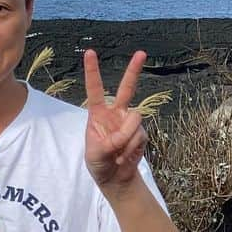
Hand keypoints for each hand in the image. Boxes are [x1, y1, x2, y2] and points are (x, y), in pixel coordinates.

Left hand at [83, 48, 146, 190]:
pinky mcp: (141, 133)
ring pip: (134, 119)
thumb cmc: (99, 163)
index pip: (95, 89)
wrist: (115, 178)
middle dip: (134, 70)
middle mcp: (116, 113)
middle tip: (141, 53)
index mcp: (98, 114)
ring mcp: (130, 122)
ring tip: (116, 154)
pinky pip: (139, 136)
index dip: (92, 71)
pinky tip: (125, 157)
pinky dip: (131, 149)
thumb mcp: (96, 153)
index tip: (90, 52)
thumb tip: (132, 126)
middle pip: (126, 88)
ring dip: (126, 139)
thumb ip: (111, 140)